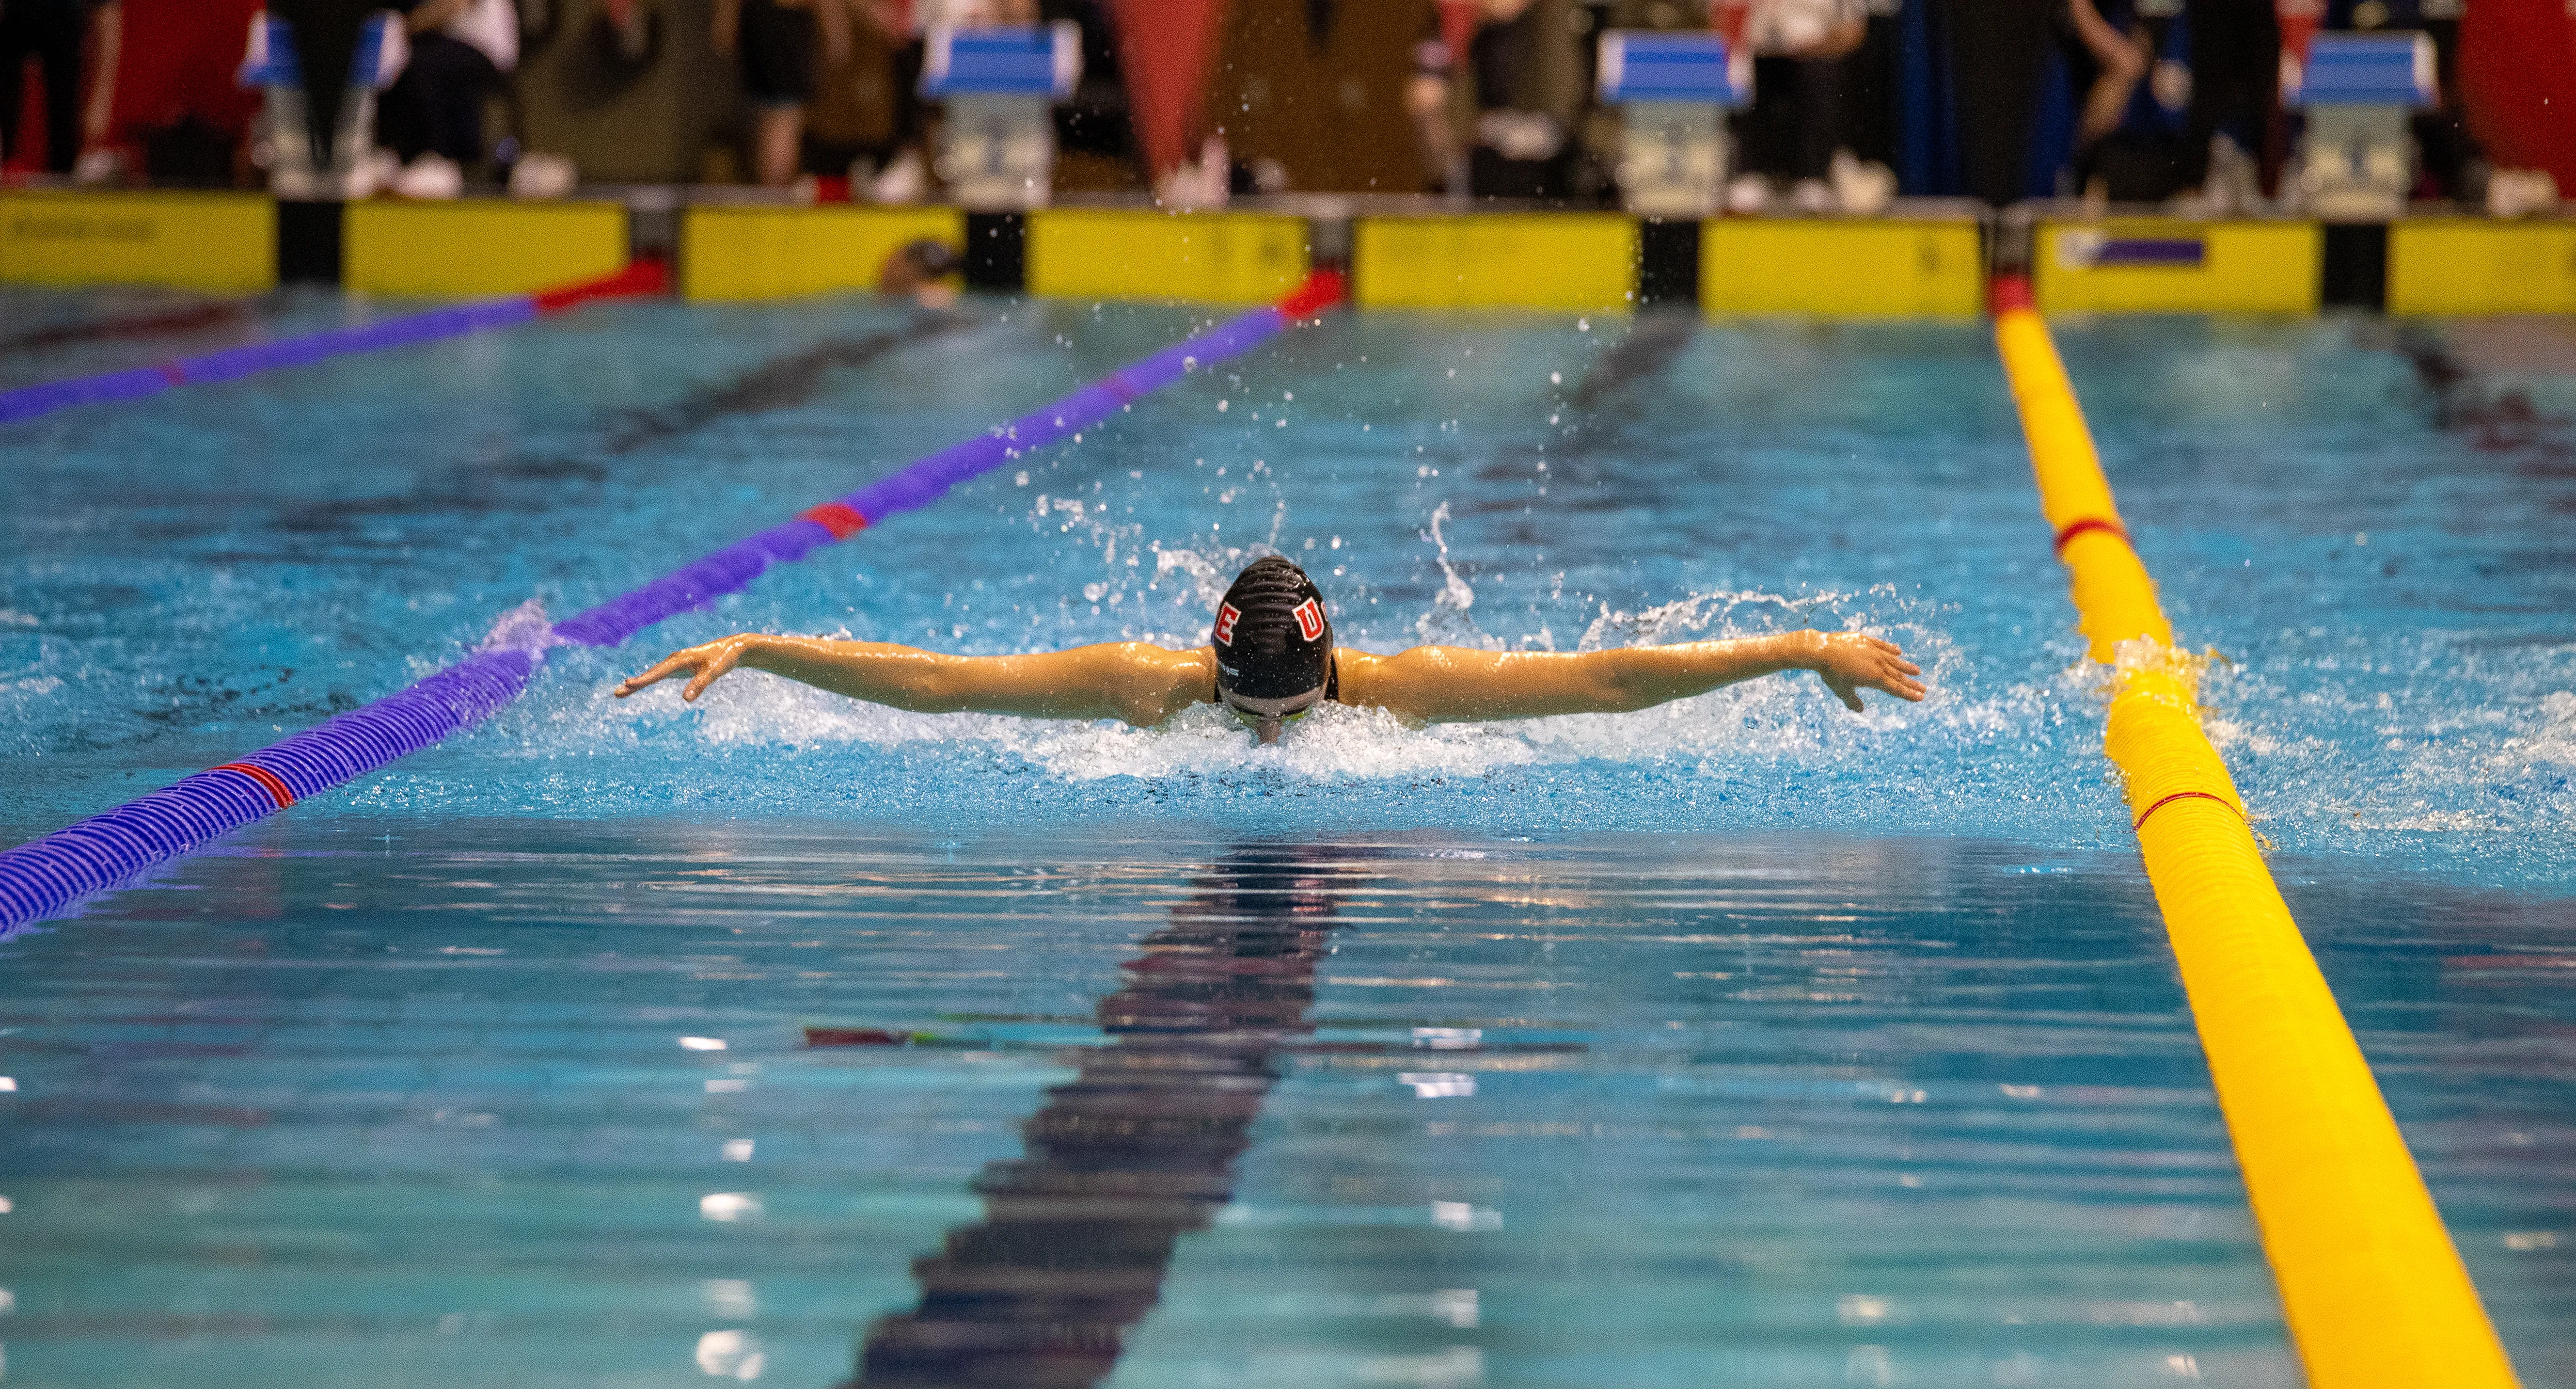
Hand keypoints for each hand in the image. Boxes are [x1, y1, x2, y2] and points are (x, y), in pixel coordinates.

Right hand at [615, 635, 763, 702]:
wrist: (732, 648)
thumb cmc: (724, 660)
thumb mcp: (714, 672)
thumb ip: (700, 684)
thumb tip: (686, 699)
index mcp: (681, 659)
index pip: (659, 672)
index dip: (644, 679)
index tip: (629, 684)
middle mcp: (674, 660)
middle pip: (651, 674)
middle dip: (635, 684)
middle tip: (617, 693)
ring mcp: (675, 663)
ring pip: (653, 674)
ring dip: (637, 683)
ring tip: (621, 692)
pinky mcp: (678, 667)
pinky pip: (659, 675)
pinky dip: (647, 680)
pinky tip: (638, 686)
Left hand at [1811, 632, 1925, 712]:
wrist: (1822, 650)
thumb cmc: (1831, 673)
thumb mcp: (1842, 691)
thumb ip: (1852, 701)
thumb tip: (1860, 710)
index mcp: (1874, 678)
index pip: (1895, 688)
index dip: (1908, 694)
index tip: (1920, 697)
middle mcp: (1878, 664)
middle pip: (1898, 675)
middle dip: (1911, 683)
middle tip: (1924, 688)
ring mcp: (1873, 651)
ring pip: (1893, 660)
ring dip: (1905, 666)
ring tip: (1917, 671)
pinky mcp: (1866, 641)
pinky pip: (1882, 645)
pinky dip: (1891, 649)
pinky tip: (1898, 651)